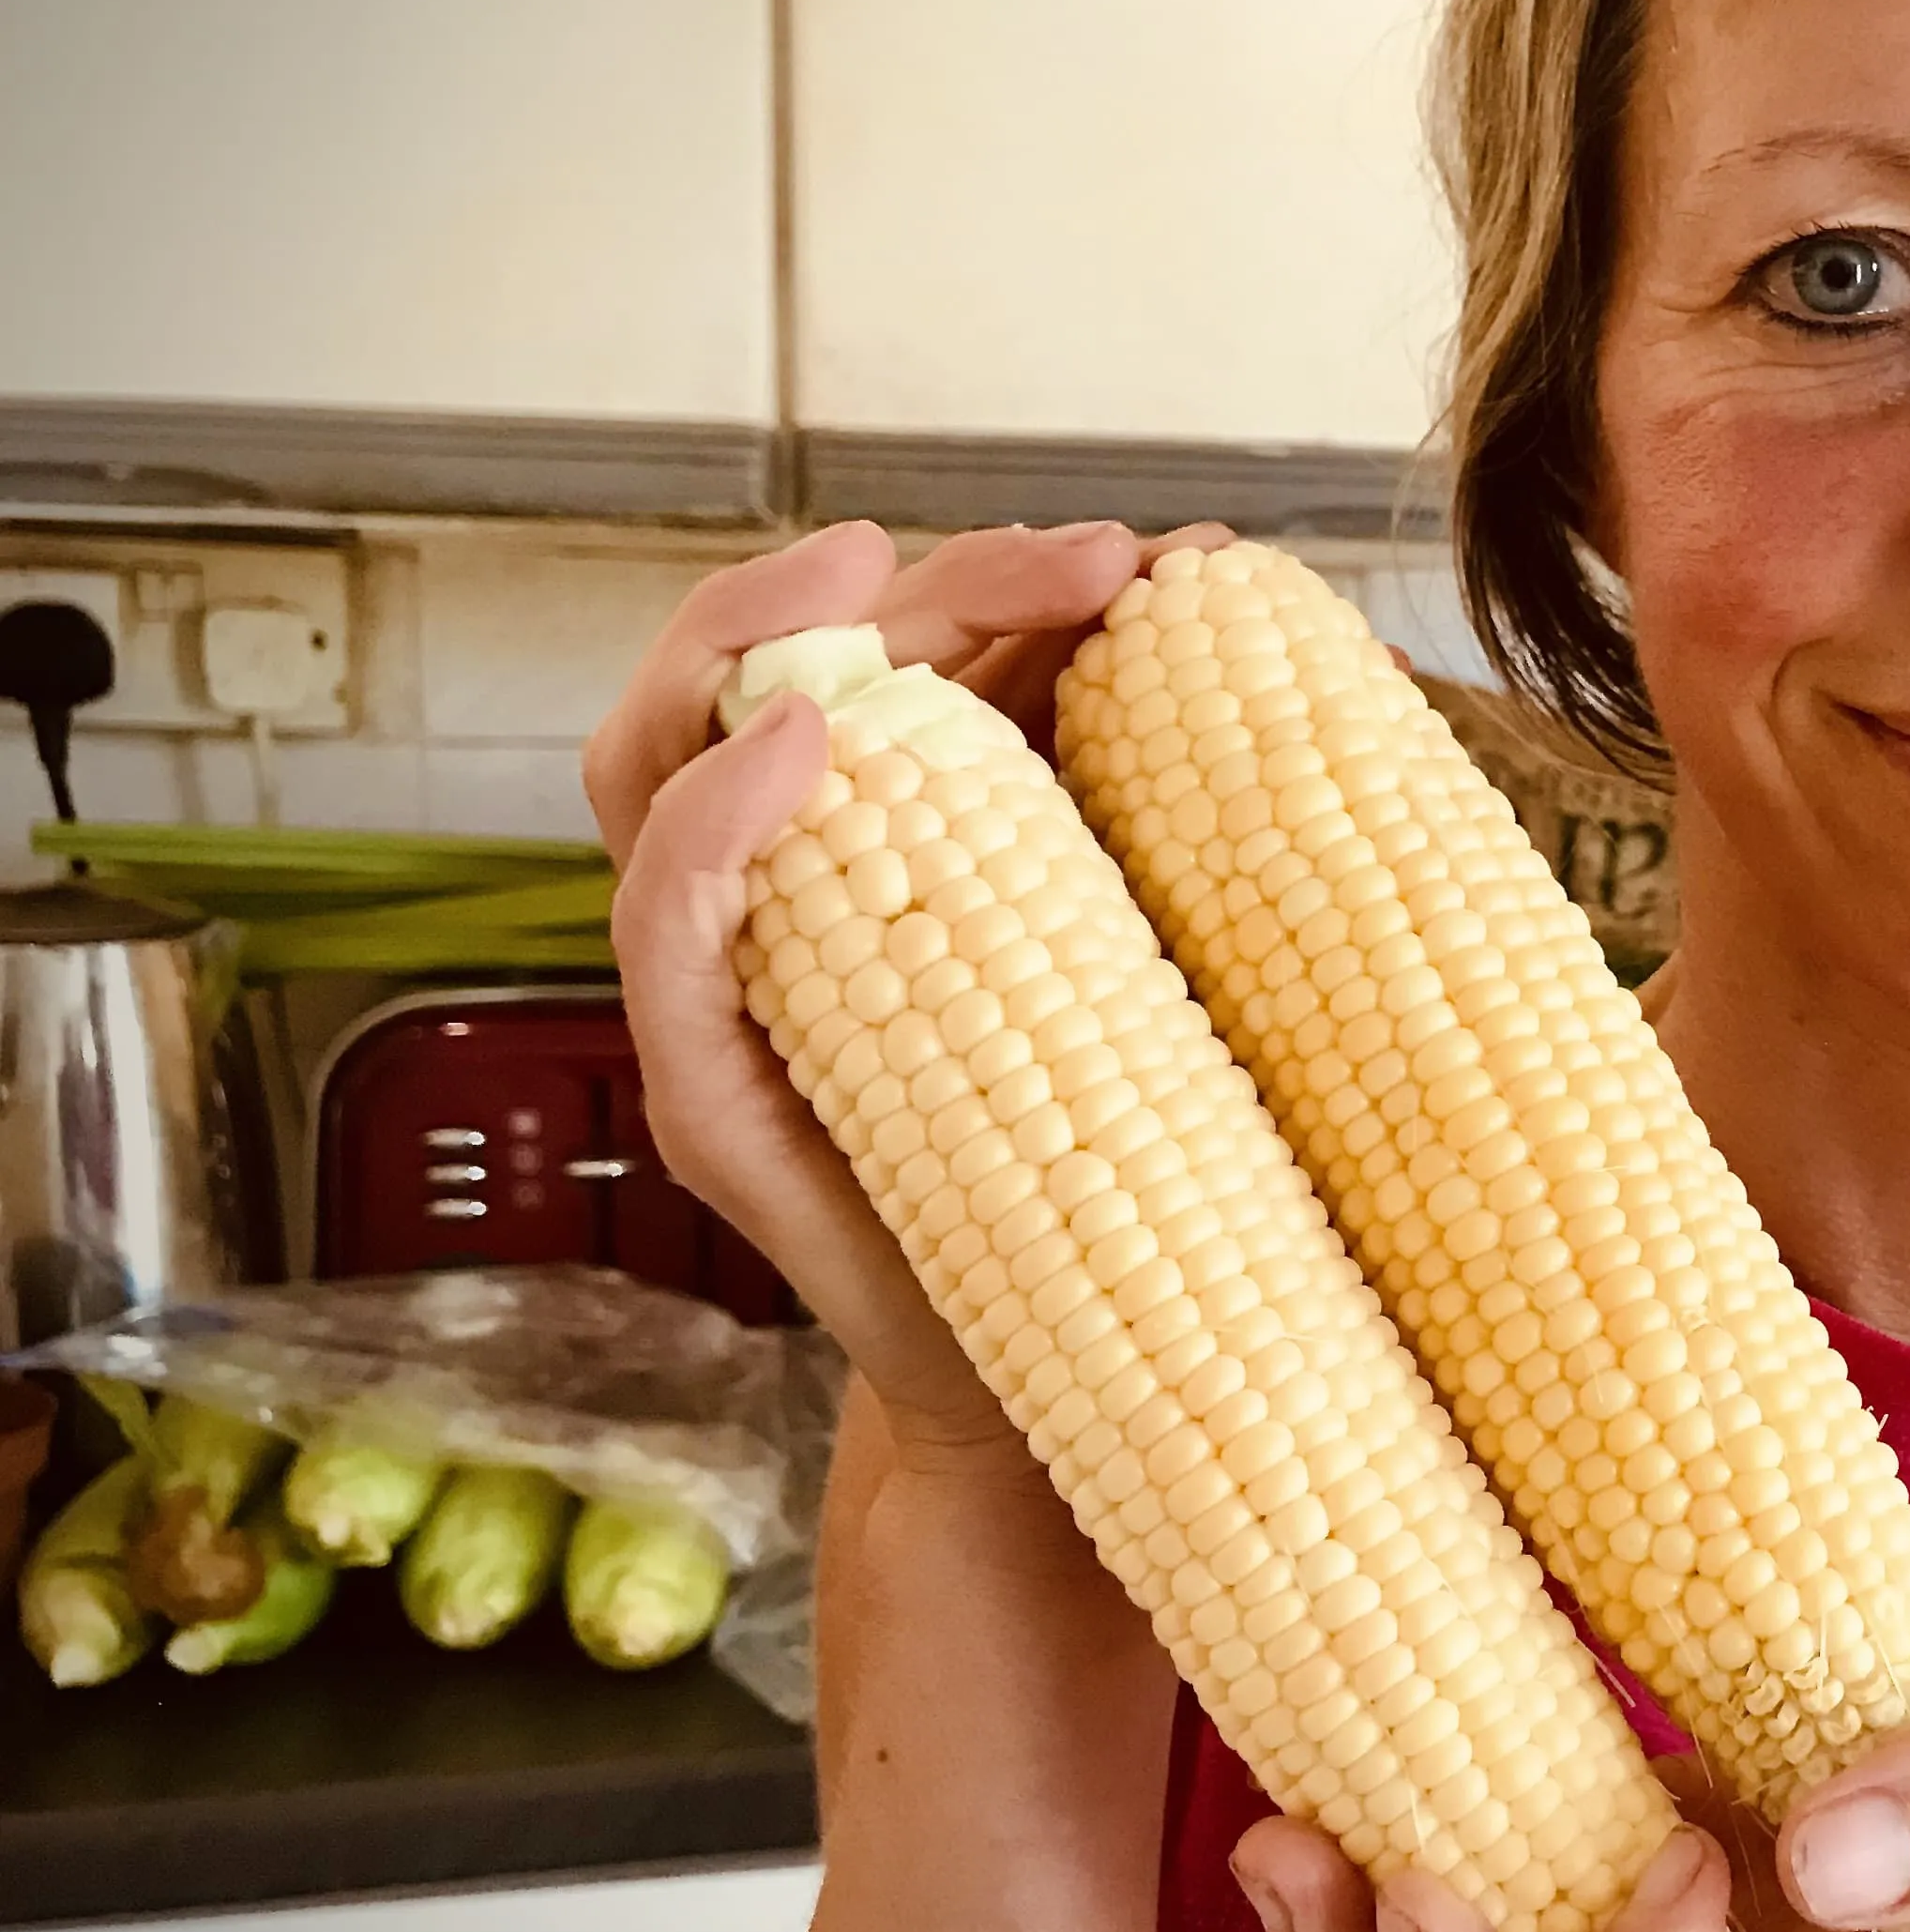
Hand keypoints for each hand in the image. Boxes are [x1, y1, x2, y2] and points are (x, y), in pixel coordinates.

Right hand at [583, 517, 1212, 1465]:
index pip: (871, 656)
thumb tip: (1233, 583)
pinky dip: (713, 822)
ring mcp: (736, 1000)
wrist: (1146, 1377)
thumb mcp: (1181, 932)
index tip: (1129, 554)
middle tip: (1062, 557)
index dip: (975, 576)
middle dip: (874, 581)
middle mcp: (787, 902)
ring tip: (870, 580)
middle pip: (743, 676)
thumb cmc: (1169, 1152)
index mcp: (898, 844)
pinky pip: (665, 936)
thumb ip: (1171, 780)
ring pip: (654, 765)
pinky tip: (803, 749)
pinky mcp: (721, 1104)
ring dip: (750, 644)